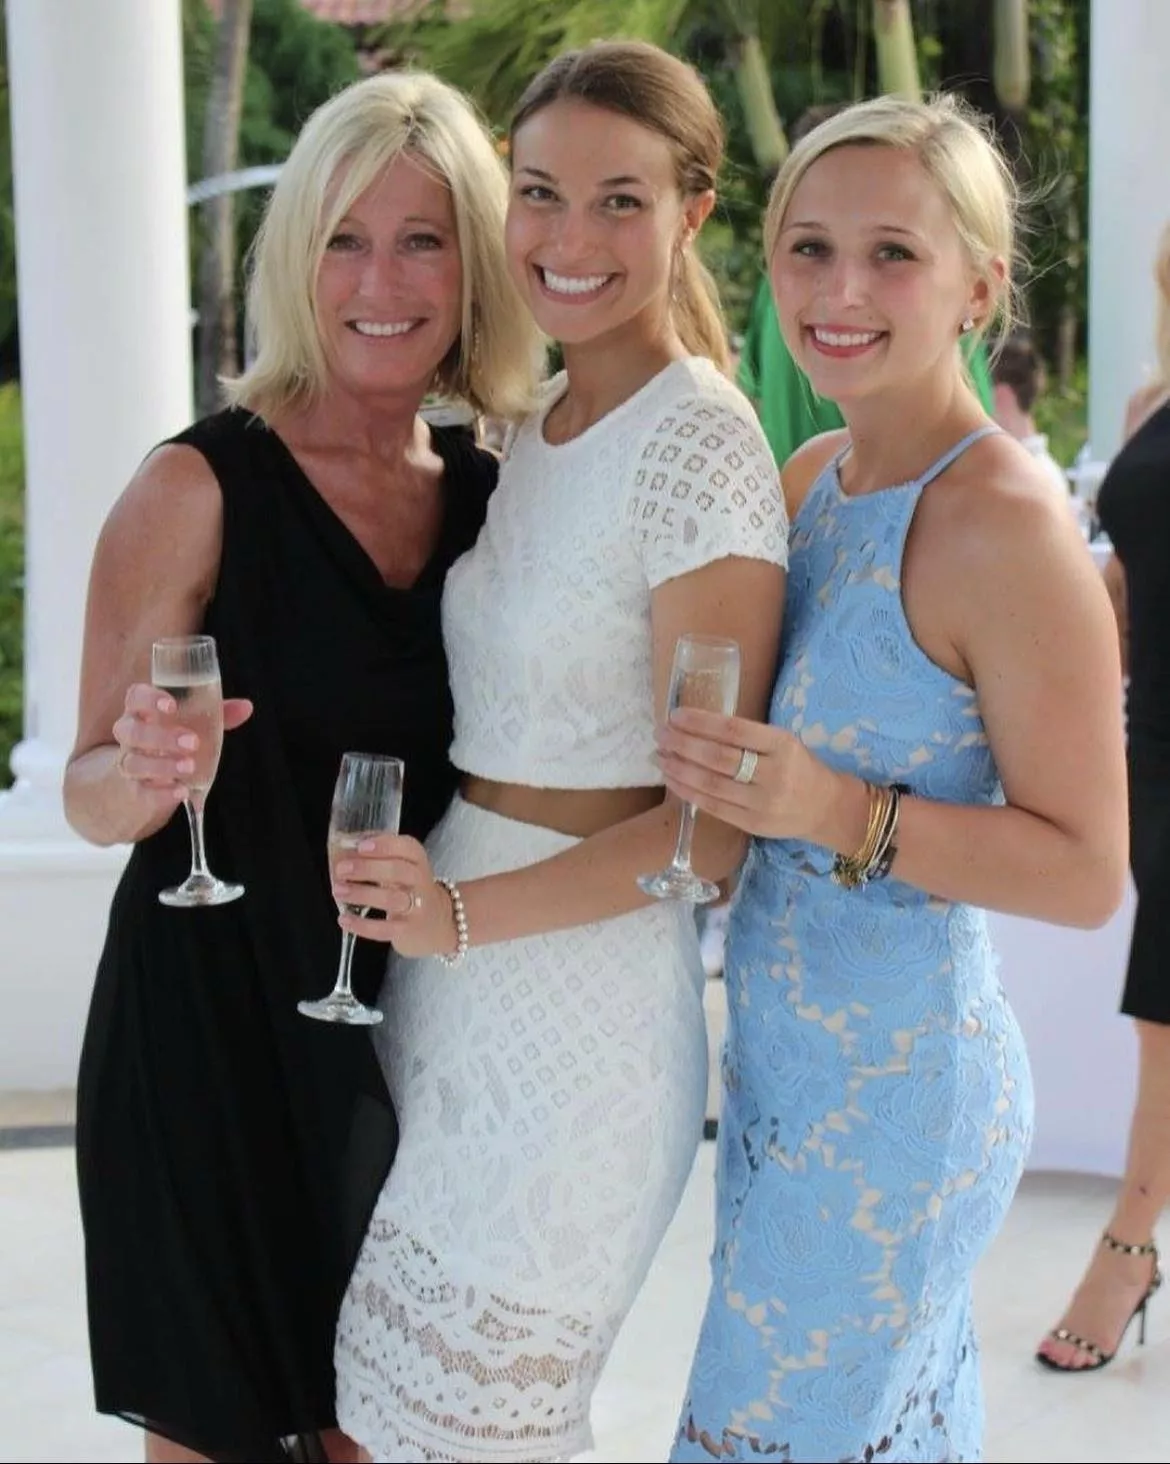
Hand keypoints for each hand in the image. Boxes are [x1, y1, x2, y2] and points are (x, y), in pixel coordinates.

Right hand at [112, 682, 252, 810]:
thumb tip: (246, 707)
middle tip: (192, 742)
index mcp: (143, 712)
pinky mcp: (134, 791)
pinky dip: (161, 793)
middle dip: (161, 736)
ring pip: (134, 762)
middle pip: (132, 731)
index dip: (149, 699)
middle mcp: (130, 736)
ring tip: (189, 767)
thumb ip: (216, 713)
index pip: (135, 697)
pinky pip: (142, 792)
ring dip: (163, 765)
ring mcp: (130, 764)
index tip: (171, 706)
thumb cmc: (172, 740)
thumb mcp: (193, 724)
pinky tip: (180, 791)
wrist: (144, 781)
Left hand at [333, 833, 458, 957]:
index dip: (384, 845)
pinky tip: (344, 920)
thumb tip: (344, 849)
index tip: (361, 846)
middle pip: (397, 870)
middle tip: (341, 869)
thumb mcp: (403, 866)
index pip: (406, 847)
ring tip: (338, 890)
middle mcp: (420, 881)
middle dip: (366, 868)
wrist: (437, 922)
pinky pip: (384, 929)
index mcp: (417, 859)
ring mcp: (416, 907)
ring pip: (390, 899)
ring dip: (361, 894)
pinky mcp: (407, 930)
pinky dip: (362, 925)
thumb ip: (379, 856)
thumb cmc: (410, 888)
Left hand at [656, 707, 841, 843]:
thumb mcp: (782, 742)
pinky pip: (713, 806)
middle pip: (718, 758)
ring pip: (711, 784)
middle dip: (683, 744)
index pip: (734, 731)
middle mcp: (774, 774)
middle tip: (660, 734)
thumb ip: (746, 736)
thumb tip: (693, 725)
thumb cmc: (797, 766)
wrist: (825, 807)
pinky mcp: (753, 824)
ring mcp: (763, 803)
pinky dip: (688, 792)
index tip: (675, 715)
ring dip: (679, 769)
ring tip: (660, 756)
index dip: (700, 722)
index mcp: (782, 744)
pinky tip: (672, 780)